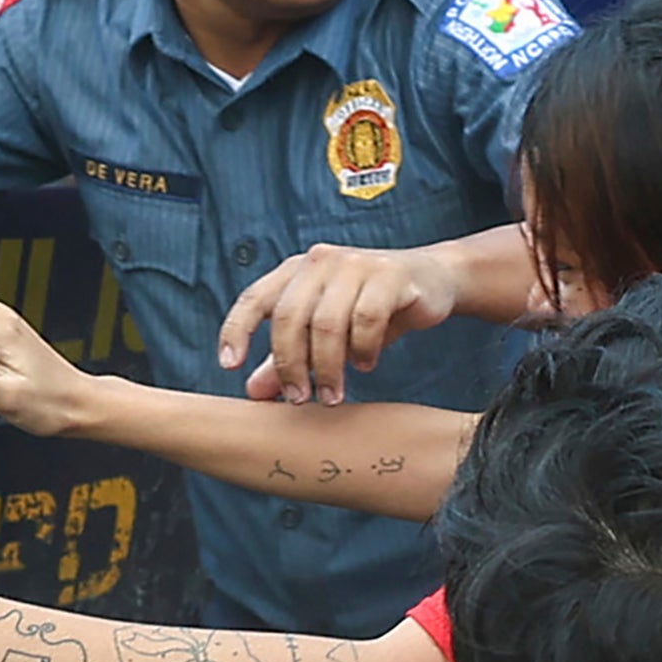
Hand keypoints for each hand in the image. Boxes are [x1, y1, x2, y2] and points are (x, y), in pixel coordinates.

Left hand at [218, 240, 456, 401]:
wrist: (432, 280)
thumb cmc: (370, 305)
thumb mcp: (324, 332)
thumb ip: (288, 358)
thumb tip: (253, 392)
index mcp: (295, 270)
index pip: (254, 299)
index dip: (236, 330)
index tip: (229, 366)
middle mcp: (320, 261)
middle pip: (289, 318)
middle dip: (290, 365)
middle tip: (299, 400)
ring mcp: (355, 264)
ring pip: (327, 324)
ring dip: (328, 367)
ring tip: (334, 393)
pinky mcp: (390, 275)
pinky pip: (366, 320)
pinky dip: (363, 349)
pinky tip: (366, 363)